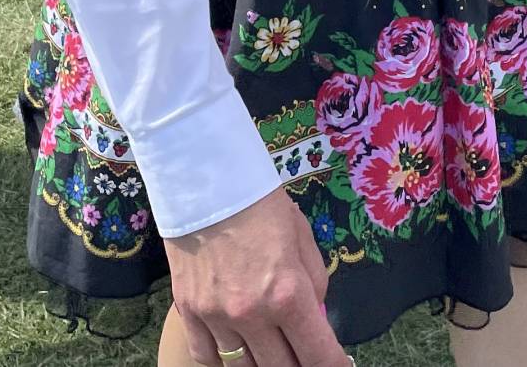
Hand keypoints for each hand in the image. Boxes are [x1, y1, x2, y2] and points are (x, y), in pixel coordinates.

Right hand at [167, 188, 348, 366]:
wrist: (204, 179)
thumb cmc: (260, 203)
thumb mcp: (302, 239)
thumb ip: (314, 284)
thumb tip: (316, 318)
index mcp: (287, 294)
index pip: (319, 356)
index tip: (339, 366)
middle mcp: (251, 314)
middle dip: (300, 366)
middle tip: (304, 354)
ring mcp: (216, 317)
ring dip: (263, 364)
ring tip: (273, 352)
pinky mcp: (188, 311)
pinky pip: (207, 356)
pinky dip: (224, 360)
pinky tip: (237, 350)